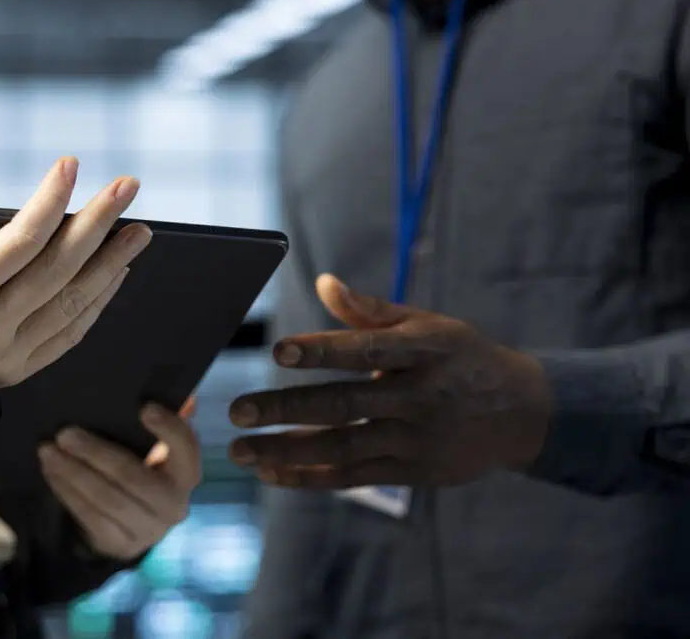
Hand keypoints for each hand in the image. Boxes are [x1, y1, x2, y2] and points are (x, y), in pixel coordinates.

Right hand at [0, 157, 151, 399]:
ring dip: (112, 263)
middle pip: (58, 269)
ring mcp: (10, 355)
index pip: (17, 242)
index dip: (48, 201)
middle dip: (99, 223)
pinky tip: (116, 273)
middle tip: (128, 186)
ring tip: (139, 231)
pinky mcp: (21, 371)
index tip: (69, 164)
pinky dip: (98, 302)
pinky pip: (70, 334)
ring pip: (73, 303)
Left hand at [38, 400, 200, 559]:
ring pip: (106, 498)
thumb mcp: (154, 450)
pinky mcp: (120, 544)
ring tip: (48, 451)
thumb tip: (182, 398)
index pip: (186, 449)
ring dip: (73, 473)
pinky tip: (52, 472)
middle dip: (95, 453)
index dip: (169, 429)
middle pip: (132, 476)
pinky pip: (89, 516)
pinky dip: (66, 492)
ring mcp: (148, 530)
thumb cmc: (143, 473)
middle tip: (65, 433)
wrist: (134, 526)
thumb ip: (163, 425)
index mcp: (186, 474)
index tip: (144, 408)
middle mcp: (174, 505)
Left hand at [227, 274, 552, 488]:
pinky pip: (353, 477)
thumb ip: (371, 310)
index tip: (278, 352)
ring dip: (287, 449)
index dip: (322, 351)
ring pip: (343, 447)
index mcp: (424, 350)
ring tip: (240, 450)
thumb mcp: (429, 325)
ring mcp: (416, 439)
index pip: (366, 351)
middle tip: (237, 409)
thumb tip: (323, 283)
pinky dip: (310, 476)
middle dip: (287, 408)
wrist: (522, 413)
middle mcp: (420, 396)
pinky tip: (270, 472)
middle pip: (345, 404)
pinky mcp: (413, 473)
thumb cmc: (461, 357)